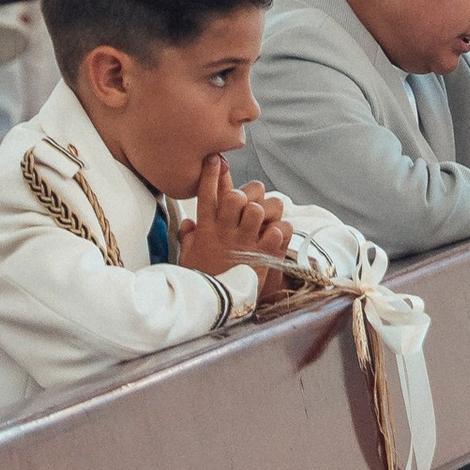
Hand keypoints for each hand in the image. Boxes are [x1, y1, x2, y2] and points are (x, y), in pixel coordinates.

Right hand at [175, 155, 296, 300]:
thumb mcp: (188, 259)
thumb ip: (188, 239)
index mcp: (206, 230)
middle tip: (251, 201)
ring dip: (265, 211)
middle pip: (235, 196)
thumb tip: (188, 224)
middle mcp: (225, 232)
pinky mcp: (264, 254)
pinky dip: (282, 229)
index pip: (206, 194)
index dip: (211, 174)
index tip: (215, 160)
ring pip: (259, 209)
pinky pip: (279, 229)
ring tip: (266, 220)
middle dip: (246, 194)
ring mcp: (245, 242)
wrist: (218, 309)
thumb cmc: (203, 281)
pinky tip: (277, 235)